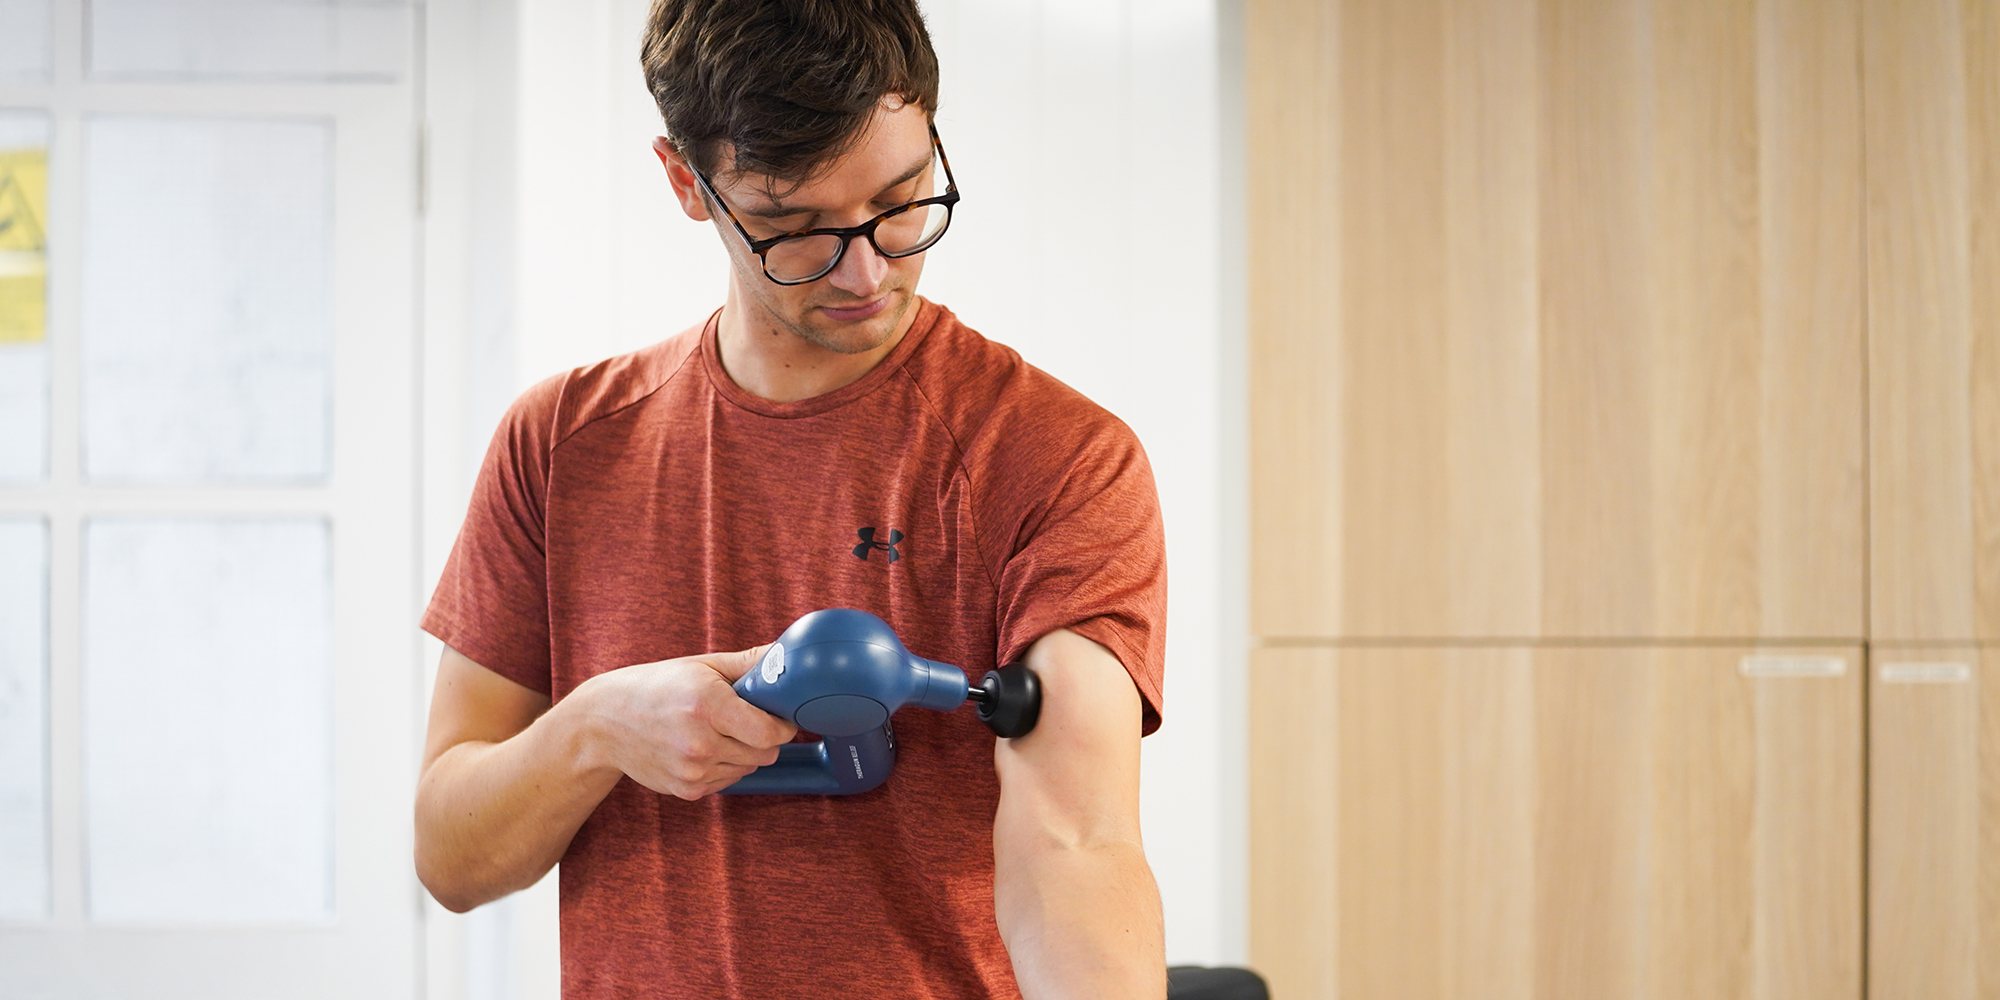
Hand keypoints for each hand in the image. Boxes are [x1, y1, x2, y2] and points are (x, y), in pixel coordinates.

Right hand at [578, 646, 798, 799]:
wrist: (603, 722)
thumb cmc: (656, 687)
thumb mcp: (702, 666)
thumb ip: (748, 663)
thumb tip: (786, 655)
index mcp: (707, 706)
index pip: (770, 733)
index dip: (783, 725)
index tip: (779, 715)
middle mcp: (699, 743)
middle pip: (765, 754)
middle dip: (764, 737)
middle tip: (744, 719)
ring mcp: (692, 771)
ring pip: (748, 769)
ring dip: (743, 753)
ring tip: (716, 731)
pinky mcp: (686, 790)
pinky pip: (728, 781)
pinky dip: (724, 766)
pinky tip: (701, 747)